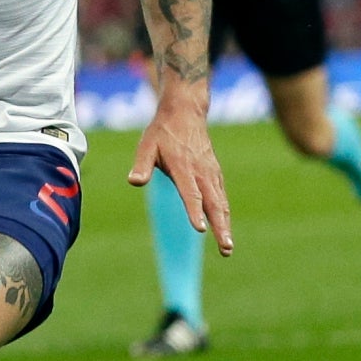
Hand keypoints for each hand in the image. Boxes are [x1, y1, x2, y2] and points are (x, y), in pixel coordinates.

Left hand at [127, 105, 233, 255]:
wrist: (185, 112)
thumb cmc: (163, 132)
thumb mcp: (147, 145)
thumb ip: (142, 165)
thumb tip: (134, 182)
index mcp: (183, 167)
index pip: (191, 193)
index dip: (195, 211)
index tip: (200, 229)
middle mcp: (201, 172)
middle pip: (213, 203)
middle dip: (220, 227)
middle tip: (225, 249)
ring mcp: (211, 172)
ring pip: (221, 202)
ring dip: (225, 225)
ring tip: (227, 248)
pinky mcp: (215, 173)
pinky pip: (221, 196)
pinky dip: (224, 213)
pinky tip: (224, 227)